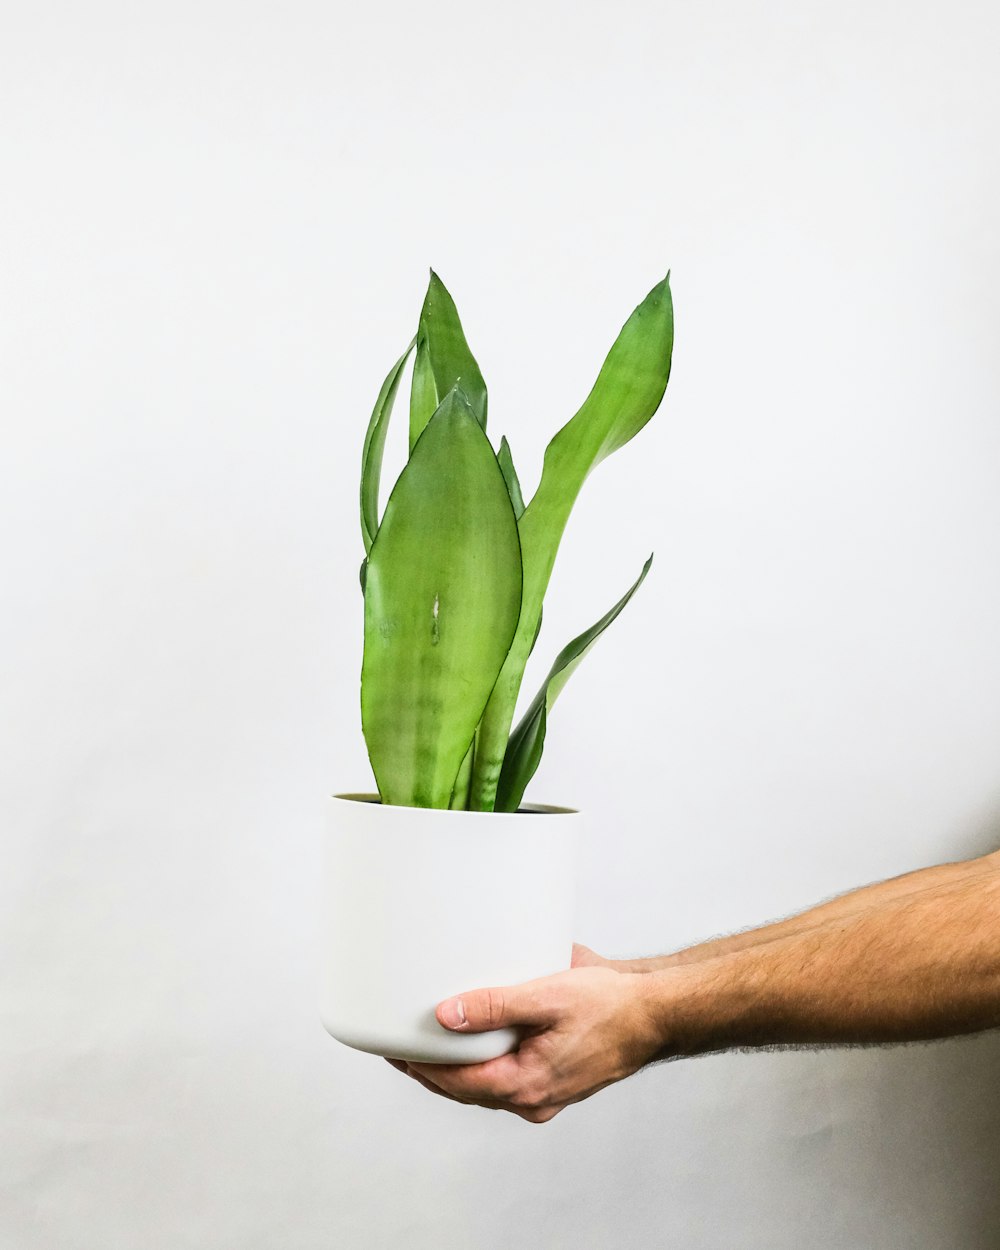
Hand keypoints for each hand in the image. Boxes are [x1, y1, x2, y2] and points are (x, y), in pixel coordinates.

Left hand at [387, 963, 664, 1122]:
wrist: (653, 1013)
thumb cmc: (611, 1005)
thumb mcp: (548, 996)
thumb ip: (495, 1005)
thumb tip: (447, 1015)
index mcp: (528, 1084)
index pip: (457, 1082)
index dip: (421, 1067)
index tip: (393, 1048)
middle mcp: (532, 1097)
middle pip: (466, 1089)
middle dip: (430, 1070)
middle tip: (397, 1046)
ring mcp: (543, 1091)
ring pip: (484, 1085)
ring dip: (453, 1068)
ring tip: (424, 1045)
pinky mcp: (551, 1077)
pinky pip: (505, 1075)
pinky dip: (481, 1062)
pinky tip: (470, 1042)